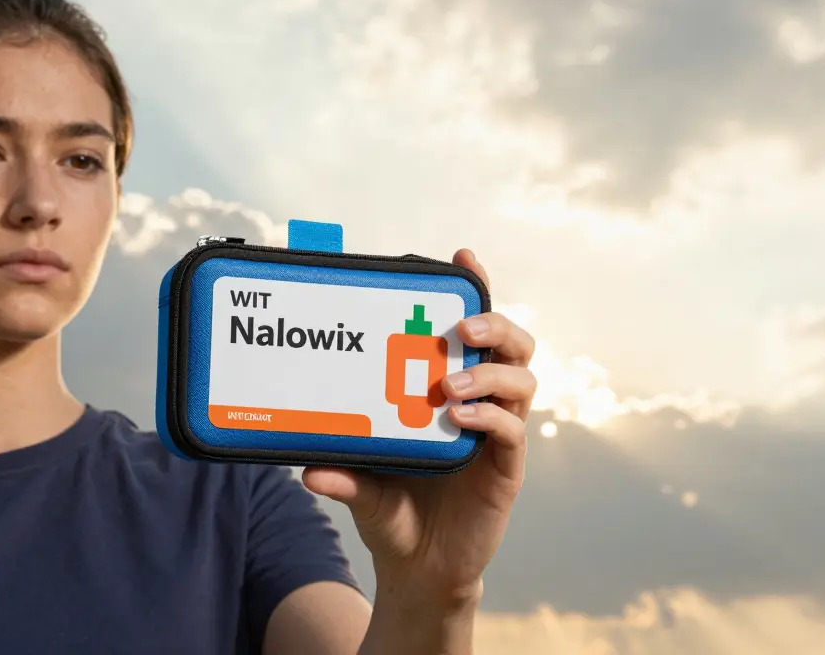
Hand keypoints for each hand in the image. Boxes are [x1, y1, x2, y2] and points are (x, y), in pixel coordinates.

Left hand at [302, 249, 536, 625]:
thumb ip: (339, 472)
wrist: (417, 568)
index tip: (462, 257)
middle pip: (512, 345)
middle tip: (461, 329)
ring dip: (489, 372)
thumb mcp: (358, 484)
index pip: (470, 330)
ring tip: (450, 383)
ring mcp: (496, 434)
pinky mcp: (505, 470)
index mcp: (447, 389)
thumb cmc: (391, 510)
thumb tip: (303, 466)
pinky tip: (460, 419)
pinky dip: (490, 418)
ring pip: (521, 381)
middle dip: (494, 324)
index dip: (474, 289)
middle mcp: (479, 403)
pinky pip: (512, 432)